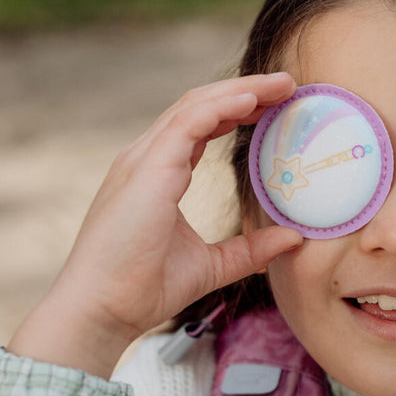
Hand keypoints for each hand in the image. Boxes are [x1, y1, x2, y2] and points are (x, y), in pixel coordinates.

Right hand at [8, 73, 302, 377]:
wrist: (102, 310)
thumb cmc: (143, 289)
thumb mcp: (213, 265)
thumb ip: (250, 249)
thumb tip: (293, 238)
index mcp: (158, 174)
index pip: (201, 126)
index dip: (237, 111)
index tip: (275, 107)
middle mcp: (147, 159)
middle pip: (201, 107)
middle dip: (245, 91)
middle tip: (287, 85)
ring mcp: (143, 160)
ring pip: (195, 106)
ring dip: (241, 91)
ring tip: (280, 84)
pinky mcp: (147, 169)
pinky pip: (187, 123)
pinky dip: (221, 107)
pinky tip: (251, 101)